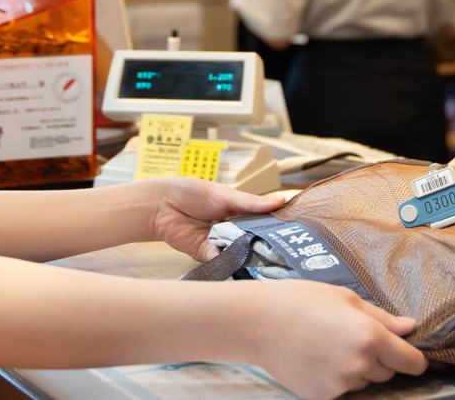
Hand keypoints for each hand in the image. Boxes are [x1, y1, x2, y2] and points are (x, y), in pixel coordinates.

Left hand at [148, 178, 283, 261]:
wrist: (161, 206)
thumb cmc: (192, 193)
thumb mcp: (225, 195)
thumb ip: (251, 203)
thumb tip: (281, 200)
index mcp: (239, 212)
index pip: (262, 222)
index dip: (275, 228)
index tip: (293, 234)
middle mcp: (232, 229)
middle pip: (253, 240)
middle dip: (264, 245)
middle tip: (284, 251)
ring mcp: (220, 243)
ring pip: (240, 253)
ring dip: (248, 255)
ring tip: (265, 258)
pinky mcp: (207, 255)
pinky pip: (222, 260)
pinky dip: (229, 261)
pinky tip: (239, 260)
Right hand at [238, 280, 426, 398]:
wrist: (258, 323)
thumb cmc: (302, 301)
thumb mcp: (346, 298)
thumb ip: (382, 318)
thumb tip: (409, 327)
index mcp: (370, 337)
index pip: (411, 362)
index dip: (413, 359)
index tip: (408, 355)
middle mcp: (359, 365)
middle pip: (387, 373)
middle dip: (379, 360)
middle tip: (353, 338)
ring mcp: (340, 384)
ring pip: (364, 383)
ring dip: (357, 370)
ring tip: (330, 346)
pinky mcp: (323, 397)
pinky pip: (342, 391)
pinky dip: (337, 379)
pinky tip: (318, 360)